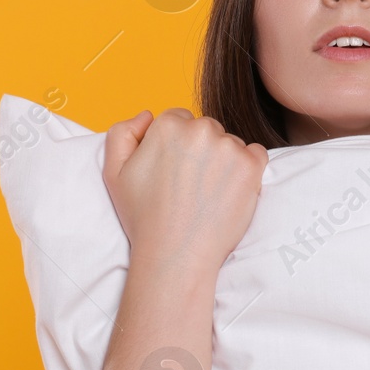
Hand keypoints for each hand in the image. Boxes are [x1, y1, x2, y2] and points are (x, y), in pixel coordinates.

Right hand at [102, 108, 269, 277]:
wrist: (176, 256)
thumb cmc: (144, 218)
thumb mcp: (114, 173)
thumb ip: (122, 133)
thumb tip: (147, 114)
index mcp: (167, 126)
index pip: (179, 119)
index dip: (176, 147)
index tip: (174, 172)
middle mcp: (200, 130)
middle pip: (206, 129)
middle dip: (201, 150)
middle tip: (190, 186)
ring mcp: (229, 147)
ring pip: (230, 143)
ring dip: (224, 161)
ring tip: (208, 194)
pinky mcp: (251, 166)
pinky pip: (256, 154)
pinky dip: (247, 169)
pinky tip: (229, 191)